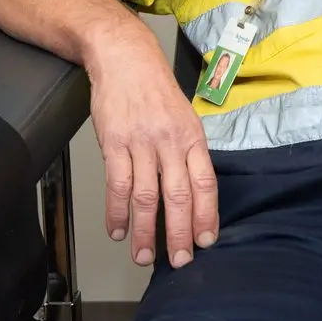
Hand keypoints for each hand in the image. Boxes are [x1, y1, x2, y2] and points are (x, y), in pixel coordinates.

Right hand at [84, 25, 216, 269]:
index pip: (205, 184)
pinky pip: (117, 184)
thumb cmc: (156, 90)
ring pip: (146, 196)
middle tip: (180, 260)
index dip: (207, 215)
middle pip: (178, 196)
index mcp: (192, 137)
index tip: (207, 240)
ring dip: (146, 230)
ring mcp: (141, 143)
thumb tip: (194, 193)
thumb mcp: (184, 117)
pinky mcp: (114, 143)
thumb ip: (188, 153)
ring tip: (145, 255)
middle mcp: (170, 142)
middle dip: (180, 233)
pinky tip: (118, 230)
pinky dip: (116, 212)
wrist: (125, 59)